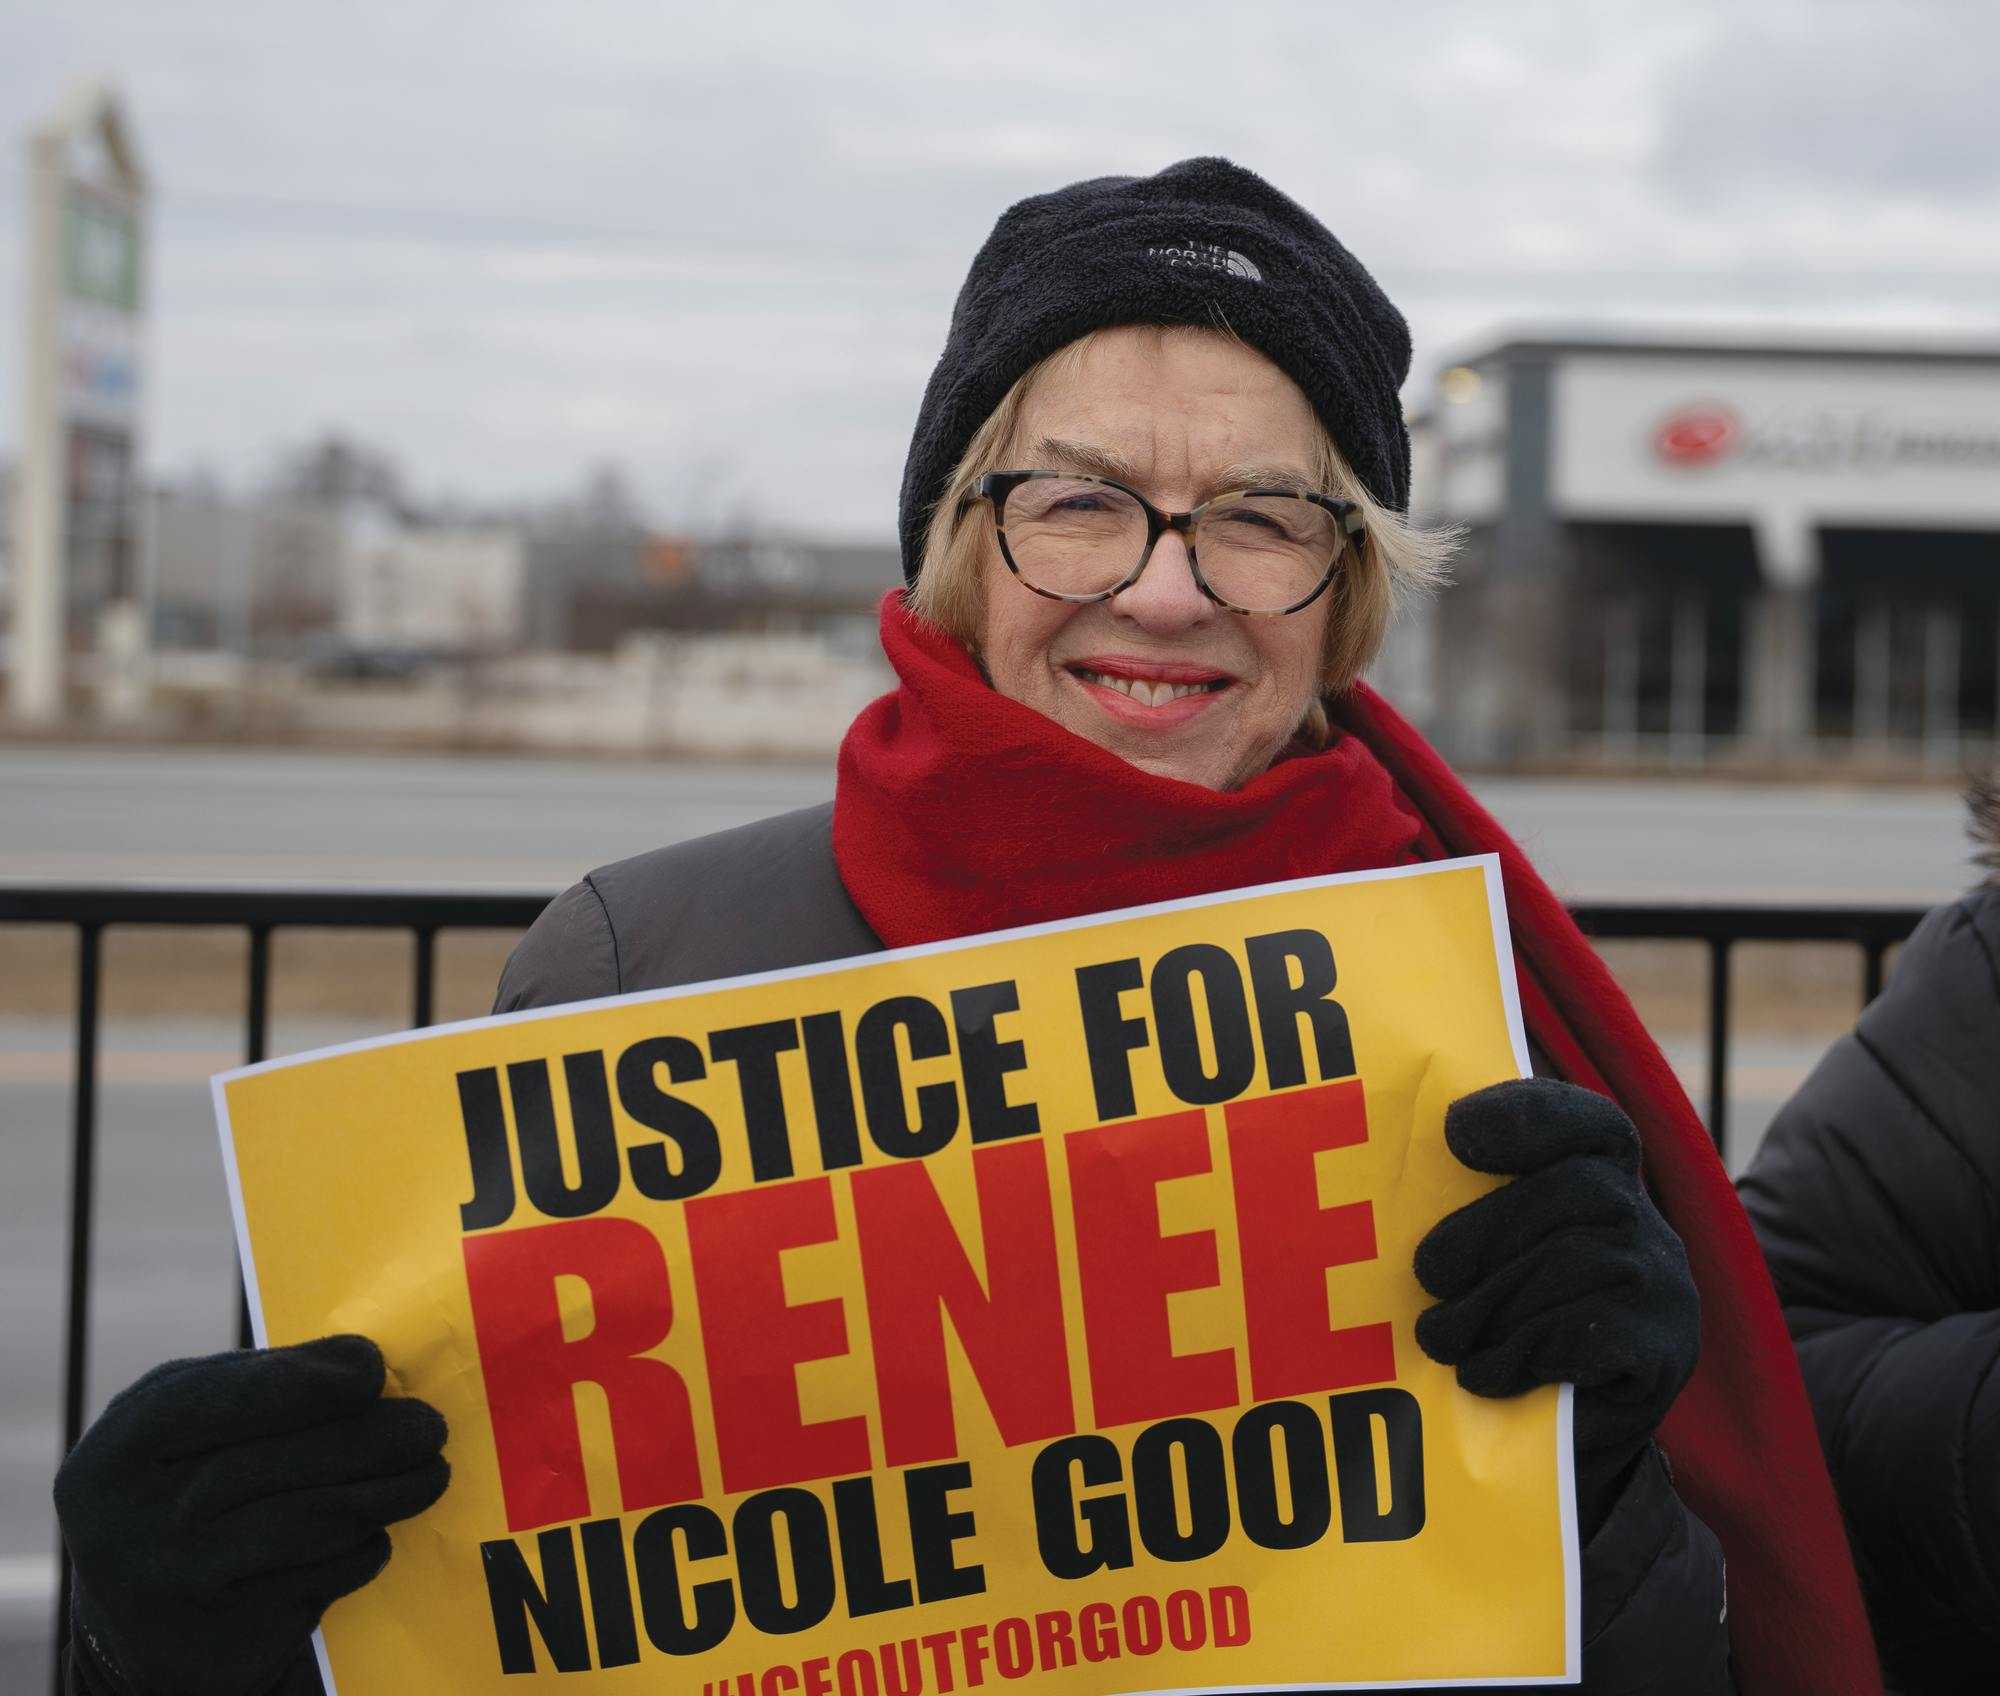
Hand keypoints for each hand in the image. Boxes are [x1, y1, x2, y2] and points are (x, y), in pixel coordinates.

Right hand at [55, 1334, 448, 1695]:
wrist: (144, 1632)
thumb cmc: (181, 1496)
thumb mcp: (184, 1433)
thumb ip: (255, 1388)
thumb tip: (363, 1363)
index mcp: (116, 1454)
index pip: (216, 1400)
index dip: (302, 1381)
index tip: (371, 1369)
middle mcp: (131, 1522)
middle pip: (277, 1462)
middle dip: (371, 1438)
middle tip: (431, 1427)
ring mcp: (176, 1584)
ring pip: (310, 1522)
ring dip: (388, 1493)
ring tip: (431, 1472)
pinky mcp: (223, 1637)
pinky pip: (319, 1578)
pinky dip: (361, 1550)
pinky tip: (379, 1532)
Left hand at [1413, 1078, 1699, 1534]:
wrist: (1559, 1433)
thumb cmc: (1503, 1318)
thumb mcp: (1486, 1252)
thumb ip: (1462, 1203)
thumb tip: (1382, 1181)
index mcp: (1597, 1178)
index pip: (1586, 1122)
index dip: (1527, 1116)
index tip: (1455, 1134)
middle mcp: (1641, 1219)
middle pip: (1573, 1189)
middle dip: (1484, 1232)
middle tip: (1429, 1276)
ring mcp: (1662, 1283)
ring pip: (1576, 1263)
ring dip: (1493, 1306)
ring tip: (1441, 1338)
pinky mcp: (1664, 1349)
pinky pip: (1589, 1332)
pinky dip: (1523, 1352)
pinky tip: (1486, 1371)